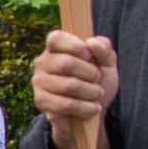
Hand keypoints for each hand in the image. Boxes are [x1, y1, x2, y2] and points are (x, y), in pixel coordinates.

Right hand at [30, 29, 116, 148]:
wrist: (91, 110)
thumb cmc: (97, 81)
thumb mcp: (107, 63)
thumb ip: (104, 49)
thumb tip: (92, 42)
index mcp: (55, 48)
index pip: (55, 38)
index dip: (75, 46)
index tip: (90, 56)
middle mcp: (42, 62)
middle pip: (66, 63)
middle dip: (90, 73)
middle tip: (98, 80)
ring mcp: (39, 82)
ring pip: (68, 85)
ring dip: (90, 92)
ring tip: (98, 95)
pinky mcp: (41, 101)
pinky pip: (64, 104)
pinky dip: (84, 107)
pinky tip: (93, 108)